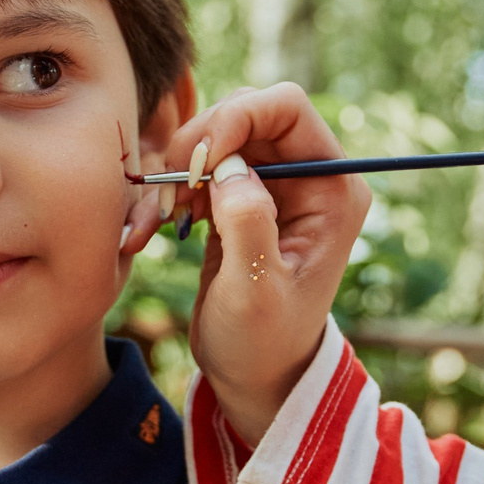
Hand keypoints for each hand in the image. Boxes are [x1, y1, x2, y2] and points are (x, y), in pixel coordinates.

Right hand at [164, 85, 370, 446]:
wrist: (254, 375)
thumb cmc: (264, 343)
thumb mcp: (256, 292)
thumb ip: (248, 224)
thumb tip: (231, 166)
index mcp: (332, 190)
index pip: (287, 108)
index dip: (236, 118)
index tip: (197, 163)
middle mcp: (308, 177)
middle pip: (245, 112)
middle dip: (199, 144)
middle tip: (170, 197)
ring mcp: (273, 184)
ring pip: (216, 135)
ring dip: (176, 169)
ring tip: (157, 221)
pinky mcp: (240, 197)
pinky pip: (199, 166)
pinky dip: (169, 189)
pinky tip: (151, 229)